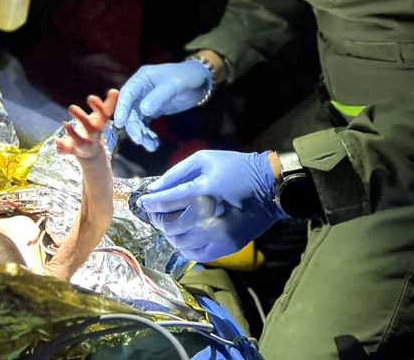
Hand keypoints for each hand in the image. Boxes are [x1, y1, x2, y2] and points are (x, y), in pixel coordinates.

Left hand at [57, 90, 118, 159]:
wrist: (92, 153)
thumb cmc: (95, 128)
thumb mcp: (102, 117)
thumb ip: (109, 104)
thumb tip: (115, 90)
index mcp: (100, 125)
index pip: (102, 116)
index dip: (98, 107)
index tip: (90, 98)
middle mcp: (93, 136)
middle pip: (90, 128)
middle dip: (82, 118)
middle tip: (71, 107)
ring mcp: (83, 144)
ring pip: (79, 140)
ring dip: (72, 133)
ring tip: (65, 124)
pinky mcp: (73, 149)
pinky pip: (67, 149)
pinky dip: (61, 146)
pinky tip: (56, 140)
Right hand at [112, 61, 211, 151]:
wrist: (201, 81)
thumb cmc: (187, 76)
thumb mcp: (175, 84)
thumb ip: (159, 97)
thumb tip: (144, 110)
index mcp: (142, 78)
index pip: (127, 94)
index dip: (122, 108)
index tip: (121, 124)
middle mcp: (141, 90)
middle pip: (130, 110)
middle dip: (133, 126)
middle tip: (139, 140)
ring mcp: (146, 100)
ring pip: (137, 119)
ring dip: (141, 133)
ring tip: (150, 146)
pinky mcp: (153, 109)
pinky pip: (146, 123)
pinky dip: (148, 134)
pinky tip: (154, 143)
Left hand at [137, 150, 285, 262]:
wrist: (270, 187)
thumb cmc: (236, 168)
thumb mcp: (205, 159)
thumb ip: (177, 173)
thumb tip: (155, 187)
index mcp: (204, 191)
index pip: (167, 201)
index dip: (150, 202)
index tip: (143, 201)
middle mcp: (210, 217)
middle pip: (170, 224)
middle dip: (158, 218)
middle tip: (156, 212)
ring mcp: (219, 235)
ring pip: (180, 242)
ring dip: (169, 233)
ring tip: (170, 223)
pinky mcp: (226, 247)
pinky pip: (195, 254)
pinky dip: (184, 246)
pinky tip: (185, 234)